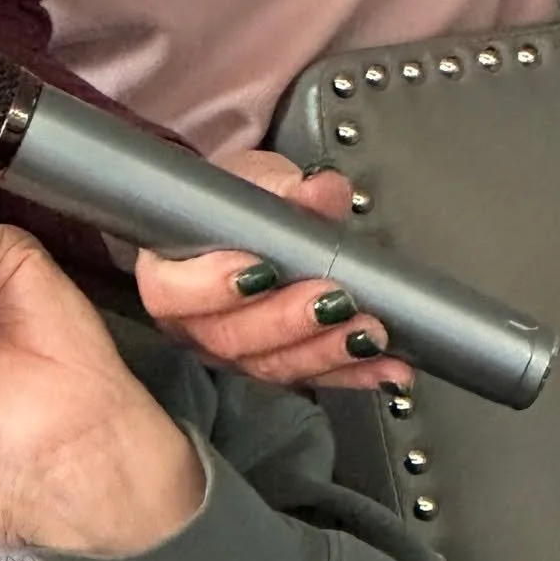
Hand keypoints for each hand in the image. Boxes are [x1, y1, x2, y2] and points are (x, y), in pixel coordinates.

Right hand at [135, 152, 415, 393]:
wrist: (251, 222)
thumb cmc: (238, 204)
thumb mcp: (258, 182)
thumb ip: (285, 189)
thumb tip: (319, 191)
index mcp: (168, 274)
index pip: (174, 294)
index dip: (213, 289)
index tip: (262, 270)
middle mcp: (194, 324)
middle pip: (230, 339)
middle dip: (289, 323)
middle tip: (337, 300)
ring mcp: (233, 353)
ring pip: (272, 366)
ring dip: (327, 352)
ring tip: (370, 332)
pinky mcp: (276, 365)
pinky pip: (313, 378)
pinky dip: (355, 373)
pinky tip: (390, 367)